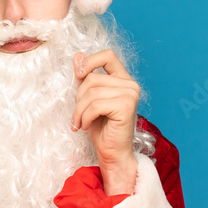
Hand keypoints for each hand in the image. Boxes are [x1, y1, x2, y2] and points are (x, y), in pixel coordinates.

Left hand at [71, 50, 138, 194]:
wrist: (112, 153)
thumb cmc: (101, 127)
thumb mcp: (89, 99)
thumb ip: (85, 78)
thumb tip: (77, 55)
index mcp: (123, 79)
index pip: (107, 55)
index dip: (90, 61)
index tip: (78, 74)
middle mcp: (130, 84)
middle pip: (92, 78)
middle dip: (78, 98)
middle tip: (78, 115)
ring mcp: (130, 94)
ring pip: (91, 93)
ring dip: (79, 111)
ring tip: (80, 123)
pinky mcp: (126, 106)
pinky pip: (95, 105)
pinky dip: (85, 117)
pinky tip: (87, 127)